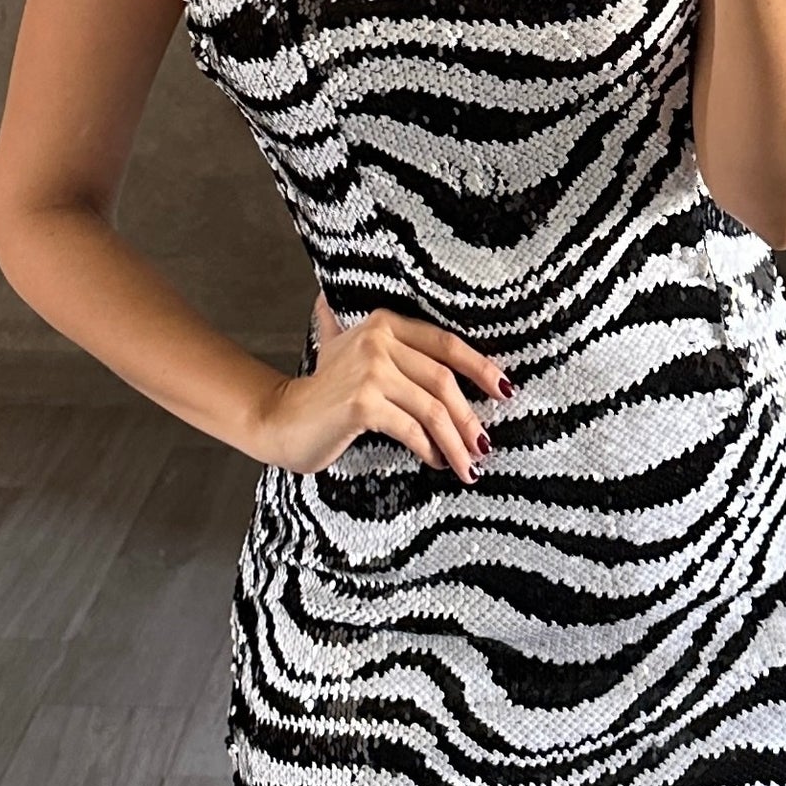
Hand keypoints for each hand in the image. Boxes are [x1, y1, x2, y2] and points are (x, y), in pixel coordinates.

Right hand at [259, 289, 511, 484]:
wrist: (281, 421)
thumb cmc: (321, 393)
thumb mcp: (345, 351)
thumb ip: (371, 335)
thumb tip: (376, 319)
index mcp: (384, 323)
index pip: (446, 343)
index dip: (480, 367)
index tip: (504, 390)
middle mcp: (378, 340)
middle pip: (444, 381)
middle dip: (470, 418)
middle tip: (484, 446)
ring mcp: (371, 371)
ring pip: (432, 409)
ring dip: (456, 442)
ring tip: (468, 465)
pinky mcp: (364, 404)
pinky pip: (412, 429)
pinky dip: (430, 449)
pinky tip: (436, 463)